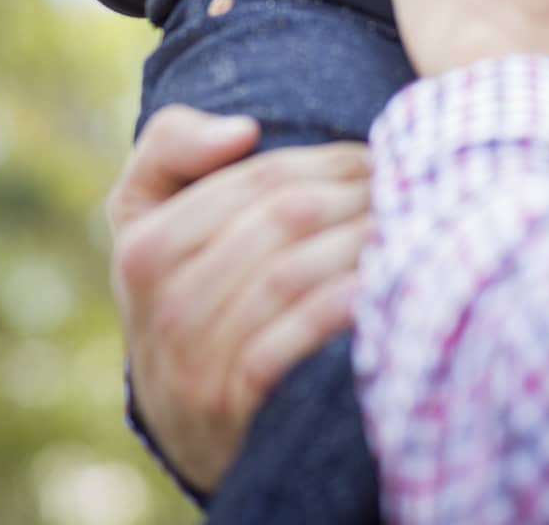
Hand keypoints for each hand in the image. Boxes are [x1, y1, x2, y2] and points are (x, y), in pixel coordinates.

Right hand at [107, 107, 372, 493]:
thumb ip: (172, 145)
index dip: (326, 160)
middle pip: (282, 220)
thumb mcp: (146, 211)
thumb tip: (242, 131)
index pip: (258, 178)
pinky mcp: (228, 405)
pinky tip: (375, 289)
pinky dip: (335, 310)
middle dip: (352, 196)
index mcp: (144, 245)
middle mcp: (164, 302)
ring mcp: (193, 360)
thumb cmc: (178, 284)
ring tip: (404, 227)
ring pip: (290, 276)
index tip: (371, 157)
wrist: (177, 417)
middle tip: (402, 188)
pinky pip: (289, 342)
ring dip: (357, 244)